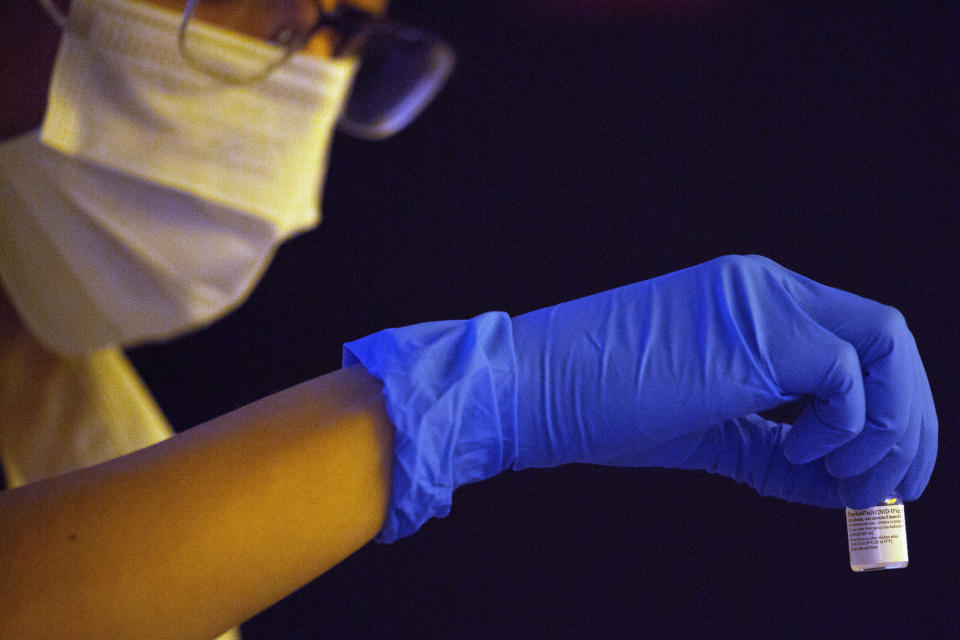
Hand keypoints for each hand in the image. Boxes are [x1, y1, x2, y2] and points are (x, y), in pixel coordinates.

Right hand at [511, 255, 935, 507]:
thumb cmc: (601, 408)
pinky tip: (802, 453)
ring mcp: (761, 304)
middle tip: (891, 487)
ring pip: (884, 346)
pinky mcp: (755, 336)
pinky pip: (845, 375)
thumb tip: (840, 488)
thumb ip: (773, 447)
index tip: (879, 471)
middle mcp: (765, 288)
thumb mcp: (706, 430)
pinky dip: (845, 427)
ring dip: (891, 425)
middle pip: (885, 337)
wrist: (530, 386)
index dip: (887, 405)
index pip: (853, 339)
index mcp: (751, 303)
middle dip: (909, 420)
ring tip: (849, 479)